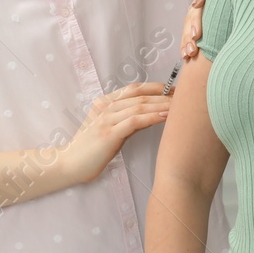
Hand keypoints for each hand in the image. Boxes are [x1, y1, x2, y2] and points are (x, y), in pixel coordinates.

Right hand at [58, 82, 172, 184]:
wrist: (69, 165)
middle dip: (163, 95)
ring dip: (161, 105)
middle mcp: (105, 107)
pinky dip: (152, 117)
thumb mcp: (112, 130)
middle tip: (184, 96)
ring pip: (139, 106)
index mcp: (105, 103)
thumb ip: (129, 120)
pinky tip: (166, 116)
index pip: (133, 89)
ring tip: (180, 105)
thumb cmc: (92, 150)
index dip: (155, 87)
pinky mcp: (109, 133)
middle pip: (139, 96)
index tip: (174, 89)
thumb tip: (154, 114)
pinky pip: (135, 121)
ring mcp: (106, 119)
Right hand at [180, 0, 210, 59]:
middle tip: (192, 51)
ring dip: (186, 44)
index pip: (196, 12)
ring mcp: (194, 16)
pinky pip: (187, 36)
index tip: (196, 36)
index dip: (195, 24)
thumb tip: (195, 4)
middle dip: (189, 39)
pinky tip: (184, 56)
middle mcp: (196, 7)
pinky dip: (185, 46)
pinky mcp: (194, 25)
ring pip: (187, 30)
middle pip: (189, 23)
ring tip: (187, 56)